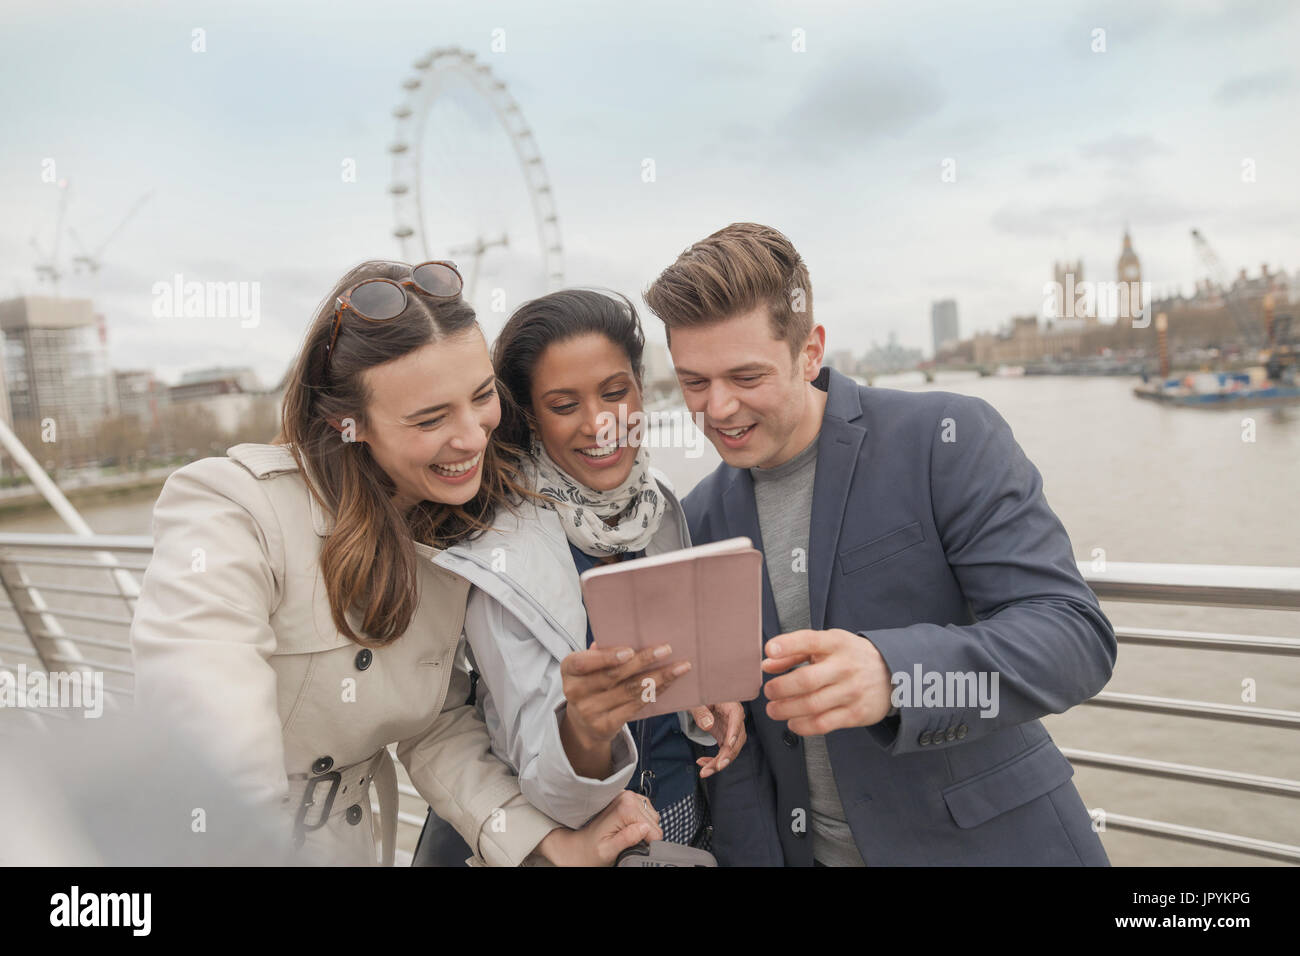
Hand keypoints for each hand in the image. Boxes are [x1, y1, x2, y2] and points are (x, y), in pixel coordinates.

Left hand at [535, 789, 663, 865]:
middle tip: (625, 842)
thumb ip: (626, 839)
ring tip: (625, 835)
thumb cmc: (590, 850)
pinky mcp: (630, 800)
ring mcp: (629, 796)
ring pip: (653, 818)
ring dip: (643, 829)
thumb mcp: (607, 850)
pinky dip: (642, 823)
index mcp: (624, 807)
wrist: (579, 845)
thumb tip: (644, 829)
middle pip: (654, 823)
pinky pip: (648, 813)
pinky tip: (629, 828)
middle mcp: (627, 796)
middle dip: (644, 835)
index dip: (646, 843)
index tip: (632, 847)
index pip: (654, 830)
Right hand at [561, 642, 692, 746]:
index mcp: (568, 669)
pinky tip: (669, 682)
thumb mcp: (587, 666)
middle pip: (613, 675)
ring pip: (630, 691)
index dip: (606, 657)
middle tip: (666, 649)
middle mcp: (575, 692)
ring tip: (679, 667)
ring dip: (658, 677)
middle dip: (643, 661)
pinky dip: (655, 692)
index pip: (584, 663)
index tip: (630, 650)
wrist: (583, 723)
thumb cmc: (590, 683)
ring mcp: (589, 712)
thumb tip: (624, 635)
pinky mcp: (605, 726)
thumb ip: (600, 652)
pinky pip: (636, 706)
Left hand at [691, 702, 745, 777]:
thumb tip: (708, 725)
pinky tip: (703, 763)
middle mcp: (735, 720)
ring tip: (705, 771)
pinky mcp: (725, 738)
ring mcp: (731, 731)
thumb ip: (701, 711)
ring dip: (720, 763)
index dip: (734, 732)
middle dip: (727, 755)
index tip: (729, 745)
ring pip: (731, 750)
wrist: (699, 699)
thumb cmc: (699, 696)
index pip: (737, 718)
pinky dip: (714, 760)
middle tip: (717, 767)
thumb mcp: (696, 701)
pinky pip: (723, 752)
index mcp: (731, 706)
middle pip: (737, 739)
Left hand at [761, 628, 892, 734]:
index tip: (769, 649)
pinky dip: (802, 726)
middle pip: (806, 680)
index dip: (787, 645)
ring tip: (774, 709)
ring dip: (785, 710)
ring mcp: (852, 691)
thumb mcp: (827, 646)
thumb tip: (767, 665)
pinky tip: (793, 722)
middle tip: (769, 692)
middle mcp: (845, 667)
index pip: (809, 640)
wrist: (893, 674)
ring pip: (811, 705)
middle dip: (779, 688)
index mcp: (836, 643)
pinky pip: (823, 724)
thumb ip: (795, 653)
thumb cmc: (850, 657)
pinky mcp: (856, 714)